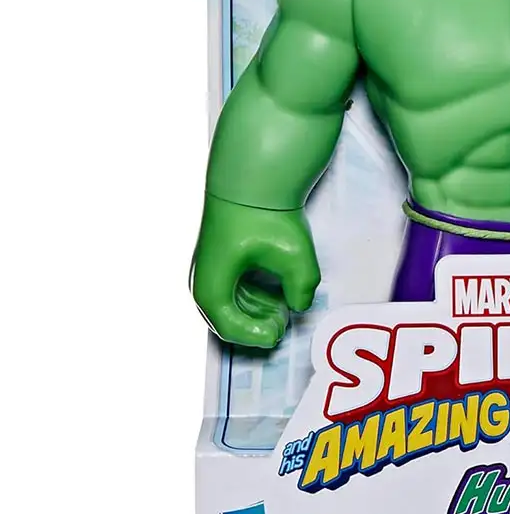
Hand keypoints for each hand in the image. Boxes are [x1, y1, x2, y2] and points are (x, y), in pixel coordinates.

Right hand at [191, 194, 320, 348]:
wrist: (252, 177)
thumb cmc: (265, 212)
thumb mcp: (294, 253)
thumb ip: (302, 287)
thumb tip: (299, 304)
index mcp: (212, 283)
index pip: (230, 327)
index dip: (256, 336)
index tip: (280, 333)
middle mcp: (203, 279)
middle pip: (226, 320)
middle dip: (256, 327)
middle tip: (283, 326)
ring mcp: (210, 268)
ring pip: (230, 306)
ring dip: (256, 313)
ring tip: (284, 312)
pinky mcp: (220, 258)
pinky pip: (232, 290)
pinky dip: (254, 299)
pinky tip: (278, 296)